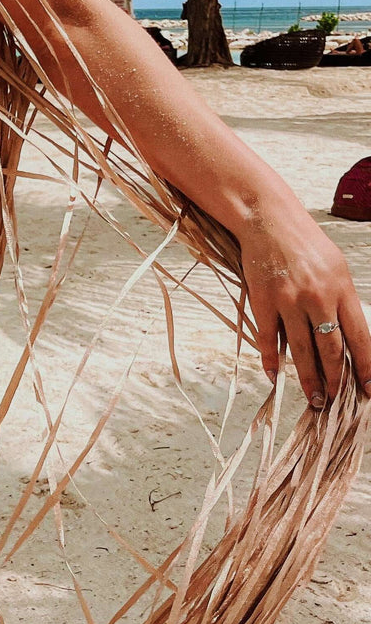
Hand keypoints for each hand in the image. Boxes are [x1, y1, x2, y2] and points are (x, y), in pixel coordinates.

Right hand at [239, 196, 370, 405]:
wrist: (269, 221)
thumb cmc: (304, 243)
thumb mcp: (335, 268)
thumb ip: (340, 300)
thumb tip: (345, 336)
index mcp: (341, 289)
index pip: (359, 338)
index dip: (365, 367)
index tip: (368, 389)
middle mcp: (318, 298)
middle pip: (331, 350)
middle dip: (336, 381)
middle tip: (335, 402)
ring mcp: (289, 301)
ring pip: (302, 351)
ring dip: (309, 380)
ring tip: (315, 400)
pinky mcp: (263, 301)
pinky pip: (269, 339)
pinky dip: (271, 361)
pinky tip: (274, 376)